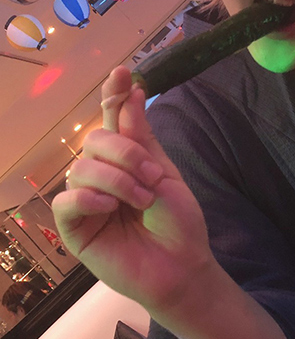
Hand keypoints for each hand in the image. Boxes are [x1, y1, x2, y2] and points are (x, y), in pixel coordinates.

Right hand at [52, 66, 213, 312]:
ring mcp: (87, 201)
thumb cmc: (178, 223)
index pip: (111, 121)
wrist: (182, 265)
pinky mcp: (75, 228)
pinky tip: (109, 207)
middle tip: (152, 176)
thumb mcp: (165, 173)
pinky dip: (89, 198)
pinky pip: (66, 201)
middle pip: (95, 140)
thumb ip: (141, 137)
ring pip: (82, 168)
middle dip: (126, 152)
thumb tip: (131, 91)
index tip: (122, 73)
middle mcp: (102, 175)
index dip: (113, 96)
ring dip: (118, 180)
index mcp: (126, 159)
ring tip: (142, 202)